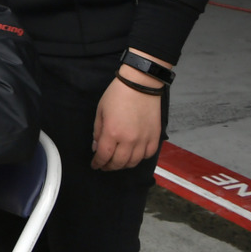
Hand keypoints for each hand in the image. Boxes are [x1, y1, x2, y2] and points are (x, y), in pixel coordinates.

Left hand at [92, 52, 168, 170]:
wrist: (140, 85)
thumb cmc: (117, 95)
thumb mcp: (100, 111)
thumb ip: (97, 131)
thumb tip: (96, 147)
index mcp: (112, 133)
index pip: (103, 155)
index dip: (98, 163)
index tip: (95, 165)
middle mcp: (129, 140)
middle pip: (119, 163)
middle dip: (109, 166)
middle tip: (105, 165)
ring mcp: (144, 139)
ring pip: (134, 162)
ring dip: (124, 165)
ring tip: (118, 162)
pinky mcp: (155, 137)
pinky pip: (148, 155)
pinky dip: (140, 158)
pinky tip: (134, 155)